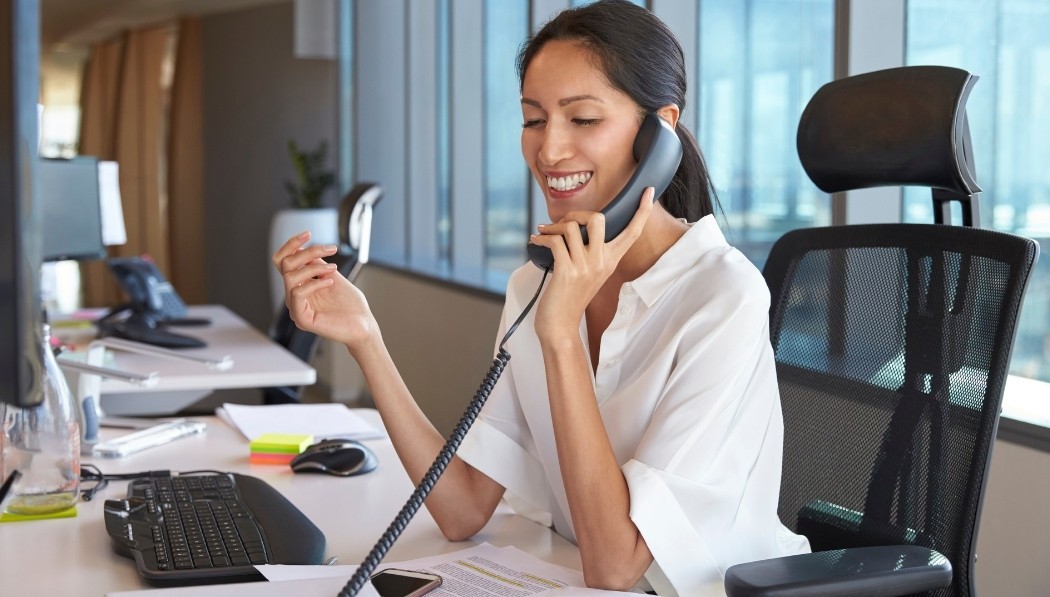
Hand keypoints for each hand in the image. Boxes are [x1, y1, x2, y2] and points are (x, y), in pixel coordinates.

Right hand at [271, 231, 377, 349]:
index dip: (291, 245)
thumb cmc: (351, 304)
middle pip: (285, 265)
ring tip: (333, 269)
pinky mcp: (303, 319)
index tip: (308, 234)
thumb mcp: (331, 275)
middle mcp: (294, 296)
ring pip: (290, 277)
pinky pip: (298, 293)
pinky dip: (315, 283)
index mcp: (299, 285)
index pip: (282, 262)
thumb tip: (302, 247)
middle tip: (331, 249)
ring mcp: (296, 309)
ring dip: (313, 267)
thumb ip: (315, 263)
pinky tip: (330, 282)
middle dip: (307, 251)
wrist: (364, 325)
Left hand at [528, 188, 654, 337]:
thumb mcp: (589, 273)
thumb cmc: (570, 297)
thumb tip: (576, 225)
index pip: (632, 232)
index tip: (648, 191)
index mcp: (611, 261)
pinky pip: (555, 240)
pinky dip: (541, 237)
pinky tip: (535, 240)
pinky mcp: (567, 271)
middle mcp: (602, 262)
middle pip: (599, 219)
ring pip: (572, 227)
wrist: (560, 325)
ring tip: (544, 232)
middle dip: (578, 214)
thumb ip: (590, 251)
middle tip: (563, 223)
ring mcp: (585, 267)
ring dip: (553, 226)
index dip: (642, 211)